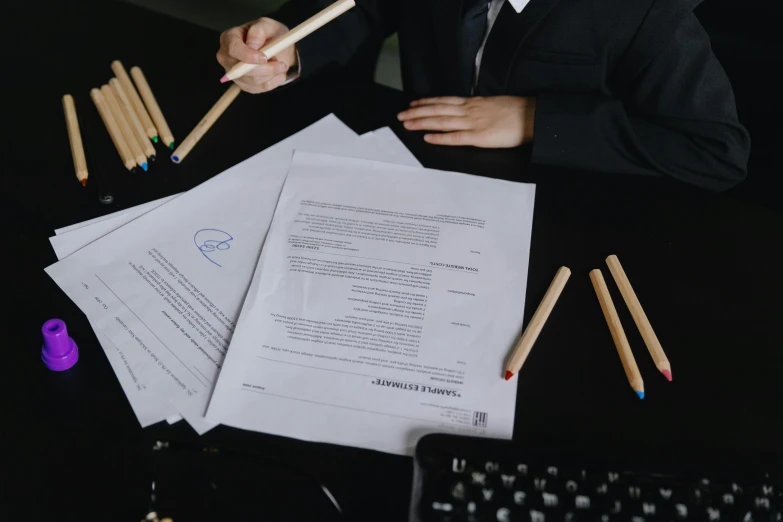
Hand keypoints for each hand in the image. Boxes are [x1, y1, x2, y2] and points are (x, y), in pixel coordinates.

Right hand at [217, 17, 297, 93]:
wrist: (278, 50)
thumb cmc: (269, 35)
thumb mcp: (267, 25)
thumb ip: (259, 31)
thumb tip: (252, 44)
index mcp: (229, 39)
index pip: (233, 49)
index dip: (248, 55)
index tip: (264, 58)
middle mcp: (227, 58)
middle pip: (241, 70)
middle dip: (265, 68)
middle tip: (282, 63)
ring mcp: (235, 75)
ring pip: (254, 81)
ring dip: (272, 73)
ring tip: (280, 63)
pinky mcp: (246, 86)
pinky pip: (262, 88)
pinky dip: (274, 80)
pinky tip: (277, 71)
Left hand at [397, 96, 534, 147]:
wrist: (532, 116)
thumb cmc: (515, 112)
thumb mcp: (493, 104)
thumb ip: (478, 108)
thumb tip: (467, 110)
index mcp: (473, 103)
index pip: (444, 101)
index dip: (427, 102)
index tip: (413, 103)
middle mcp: (469, 110)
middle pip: (438, 110)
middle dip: (417, 112)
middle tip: (401, 115)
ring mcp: (473, 123)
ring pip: (442, 121)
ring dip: (422, 122)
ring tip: (407, 124)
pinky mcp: (479, 137)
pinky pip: (456, 137)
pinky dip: (440, 137)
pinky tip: (427, 138)